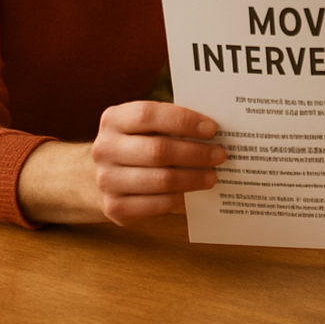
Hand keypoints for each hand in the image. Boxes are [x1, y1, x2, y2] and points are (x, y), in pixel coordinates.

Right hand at [92, 101, 226, 225]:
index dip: (183, 121)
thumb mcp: (149, 125)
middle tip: (220, 155)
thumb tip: (214, 132)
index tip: (212, 129)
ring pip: (159, 180)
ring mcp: (106, 180)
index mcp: (114, 119)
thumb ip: (174, 123)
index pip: (148, 115)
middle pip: (157, 151)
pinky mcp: (113, 208)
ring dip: (192, 179)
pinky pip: (154, 205)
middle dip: (195, 153)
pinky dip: (179, 200)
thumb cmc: (141, 141)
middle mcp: (104, 149)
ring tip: (212, 176)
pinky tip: (194, 195)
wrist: (109, 172)